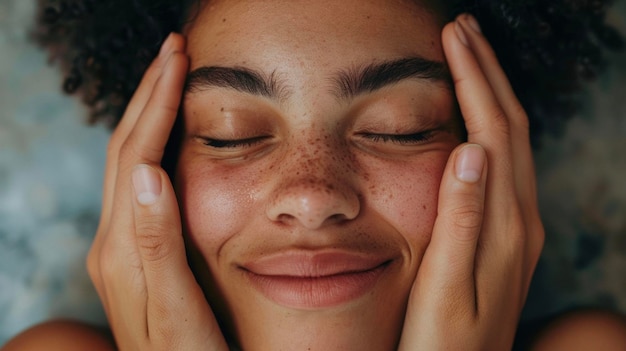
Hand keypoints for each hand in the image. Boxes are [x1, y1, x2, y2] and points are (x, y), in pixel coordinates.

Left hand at [87, 33, 227, 350]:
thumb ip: (156, 242)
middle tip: (173, 51)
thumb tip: (147, 171)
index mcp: (123, 246)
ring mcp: (120, 247)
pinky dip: (153, 146)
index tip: (177, 57)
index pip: (136, 154)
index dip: (157, 102)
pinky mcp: (134, 254)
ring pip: (128, 163)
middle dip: (148, 94)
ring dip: (148, 115)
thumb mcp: (175, 308)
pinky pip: (137, 185)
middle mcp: (114, 240)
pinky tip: (170, 140)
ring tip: (172, 79)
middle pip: (124, 149)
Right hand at [398, 14, 544, 349]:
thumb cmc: (442, 342)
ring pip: (513, 143)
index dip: (475, 80)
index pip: (494, 132)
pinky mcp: (509, 236)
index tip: (454, 37)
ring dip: (493, 94)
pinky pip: (508, 165)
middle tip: (463, 29)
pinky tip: (476, 120)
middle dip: (488, 72)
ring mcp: (519, 227)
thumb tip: (471, 150)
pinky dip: (493, 126)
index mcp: (505, 225)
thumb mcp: (444, 287)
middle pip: (512, 127)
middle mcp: (521, 219)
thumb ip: (461, 220)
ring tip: (469, 59)